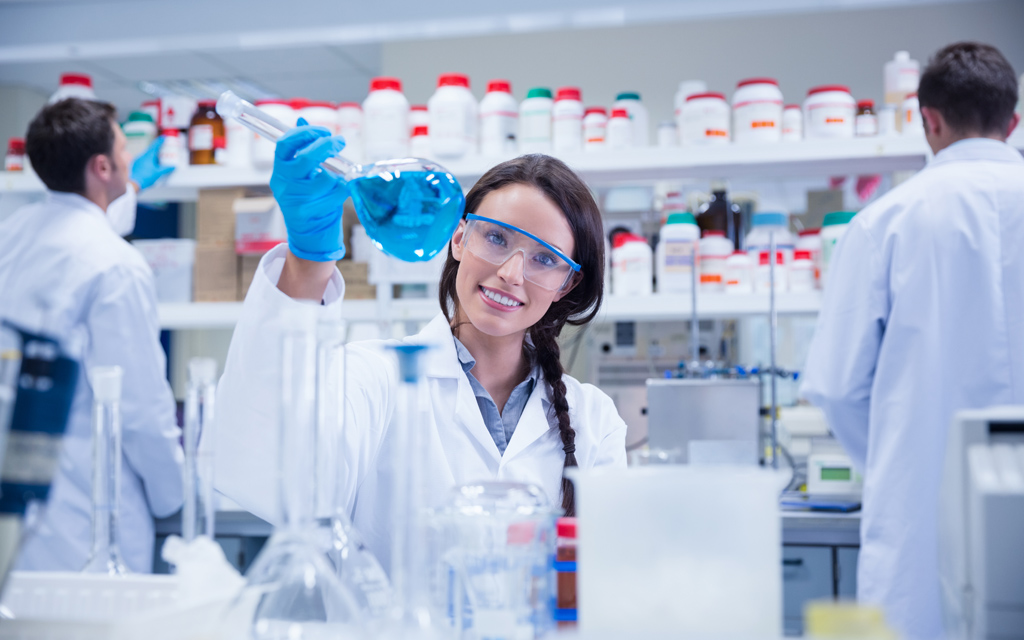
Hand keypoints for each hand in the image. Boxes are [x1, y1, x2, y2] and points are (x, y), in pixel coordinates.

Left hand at [130, 136, 174, 190]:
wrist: (134, 183)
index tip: (164, 137)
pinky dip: (150, 158)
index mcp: (148, 156)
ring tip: (160, 156)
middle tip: (163, 146)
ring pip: (148, 154)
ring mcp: (139, 160)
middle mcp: (143, 156)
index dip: (160, 141)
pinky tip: (153, 163)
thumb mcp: (158, 173)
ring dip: (154, 154)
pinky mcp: (137, 164)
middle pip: (151, 149)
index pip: (155, 146)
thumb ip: (166, 169)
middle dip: (158, 147)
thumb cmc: (145, 177)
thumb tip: (173, 166)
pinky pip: (145, 159)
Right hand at [270, 118, 349, 261]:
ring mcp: (295, 200)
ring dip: (338, 174)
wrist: (309, 235)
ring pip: (325, 178)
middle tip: (340, 142)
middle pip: (306, 159)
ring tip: (339, 177)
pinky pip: (334, 194)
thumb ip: (301, 148)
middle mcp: (284, 184)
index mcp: (280, 170)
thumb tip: (302, 119)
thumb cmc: (308, 199)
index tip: (324, 131)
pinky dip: (343, 189)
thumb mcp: (301, 173)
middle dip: (326, 147)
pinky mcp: (308, 213)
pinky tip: (341, 191)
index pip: (285, 144)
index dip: (306, 133)